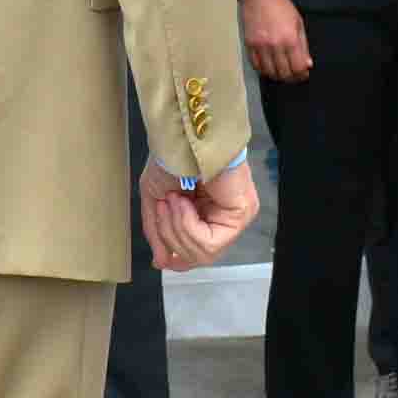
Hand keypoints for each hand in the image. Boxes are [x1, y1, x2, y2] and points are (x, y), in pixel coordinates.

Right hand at [139, 156, 258, 269]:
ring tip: (173, 199)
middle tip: (163, 206)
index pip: (196, 253)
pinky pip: (210, 243)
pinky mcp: (241, 215)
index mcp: (205, 214)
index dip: (176, 257)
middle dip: (171, 235)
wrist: (183, 135)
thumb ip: (158, 232)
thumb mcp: (156, 198)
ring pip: (202, 254)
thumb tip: (161, 262)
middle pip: (196, 257)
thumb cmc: (171, 157)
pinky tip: (183, 202)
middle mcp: (223, 218)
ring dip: (177, 228)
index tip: (160, 256)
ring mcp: (234, 218)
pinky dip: (187, 225)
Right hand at [241, 0, 312, 82]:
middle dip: (291, 77)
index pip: (298, 67)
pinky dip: (263, 69)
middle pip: (284, 72)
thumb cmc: (281, 6)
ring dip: (277, 75)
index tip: (303, 74)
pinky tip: (269, 67)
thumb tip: (307, 64)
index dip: (302, 75)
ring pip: (269, 72)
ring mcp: (261, 46)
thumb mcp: (298, 23)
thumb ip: (303, 46)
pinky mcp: (250, 44)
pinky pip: (256, 65)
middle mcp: (275, 45)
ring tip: (281, 72)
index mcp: (290, 39)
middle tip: (293, 76)